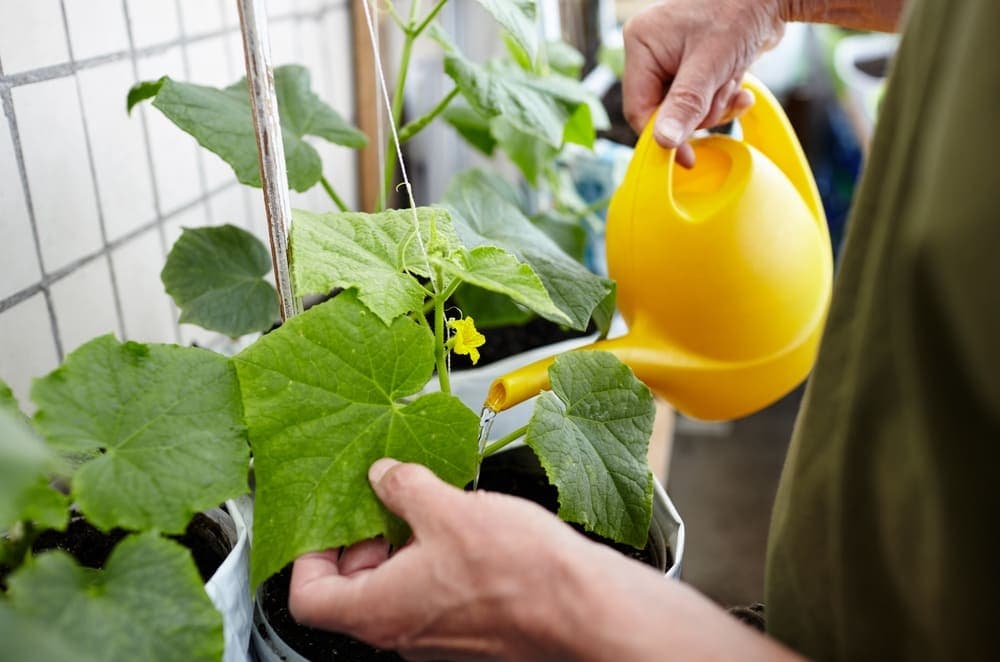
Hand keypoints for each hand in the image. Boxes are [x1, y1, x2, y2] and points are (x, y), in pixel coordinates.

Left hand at [289, 458, 803, 660]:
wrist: (587, 609)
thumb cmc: (522, 576)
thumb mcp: (448, 510)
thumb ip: (404, 488)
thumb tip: (384, 477)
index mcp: (380, 612)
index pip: (308, 599)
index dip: (308, 555)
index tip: (325, 522)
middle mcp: (403, 633)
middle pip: (353, 590)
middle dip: (363, 540)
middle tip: (381, 501)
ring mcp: (438, 636)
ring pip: (396, 589)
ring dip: (402, 546)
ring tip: (426, 504)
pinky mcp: (471, 628)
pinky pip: (433, 593)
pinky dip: (434, 558)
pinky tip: (459, 524)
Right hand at [622, 0, 784, 165]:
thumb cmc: (739, 13)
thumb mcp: (710, 64)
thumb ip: (685, 104)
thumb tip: (664, 142)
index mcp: (641, 44)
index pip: (639, 108)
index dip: (661, 136)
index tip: (684, 158)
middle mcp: (650, 52)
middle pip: (663, 111)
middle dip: (699, 112)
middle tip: (723, 95)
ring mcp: (670, 58)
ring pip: (684, 109)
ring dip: (714, 104)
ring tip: (734, 81)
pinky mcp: (691, 65)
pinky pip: (699, 99)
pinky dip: (720, 98)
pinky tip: (739, 87)